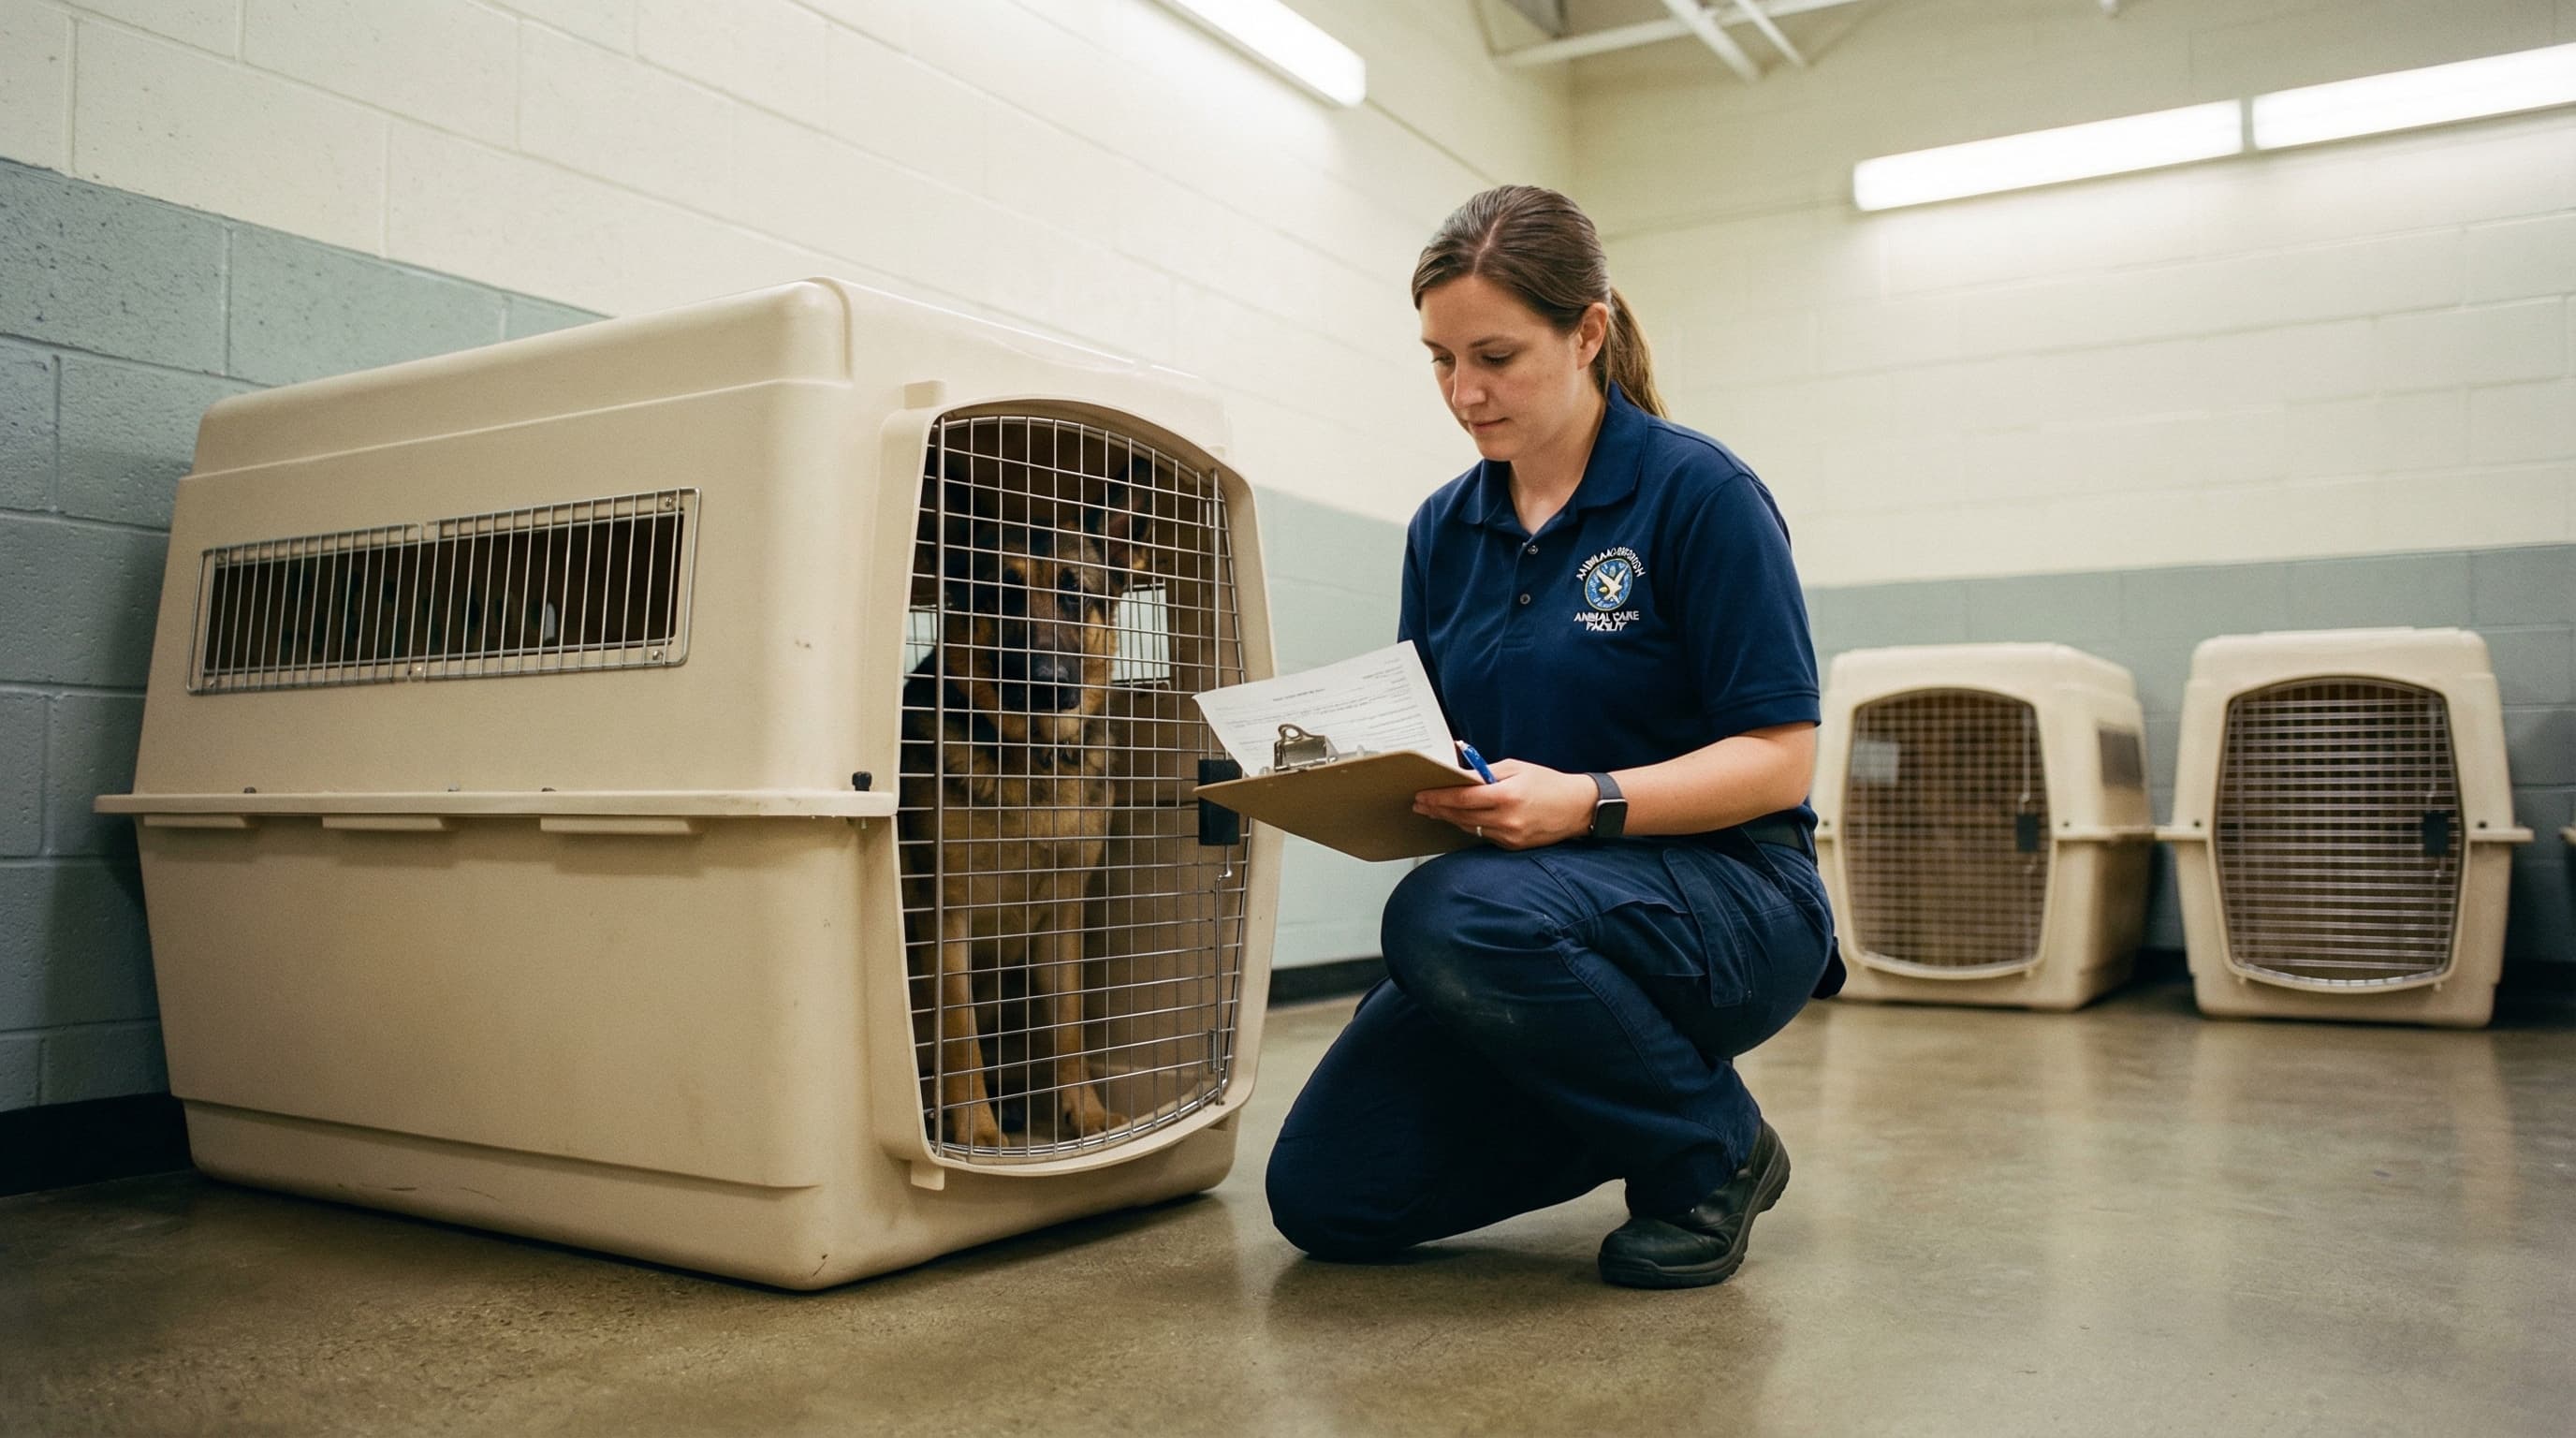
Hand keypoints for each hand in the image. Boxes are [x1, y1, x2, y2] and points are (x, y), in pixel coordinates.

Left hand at [1414, 750, 1597, 850]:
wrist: (1578, 807)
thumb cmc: (1548, 783)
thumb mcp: (1516, 768)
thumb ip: (1486, 771)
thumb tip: (1459, 776)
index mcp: (1507, 795)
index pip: (1463, 799)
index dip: (1439, 798)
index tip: (1422, 795)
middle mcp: (1507, 819)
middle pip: (1461, 817)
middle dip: (1438, 809)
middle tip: (1420, 804)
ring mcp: (1510, 836)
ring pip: (1470, 828)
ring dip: (1451, 819)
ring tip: (1434, 810)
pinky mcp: (1513, 846)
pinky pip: (1484, 835)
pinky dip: (1471, 826)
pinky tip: (1460, 818)